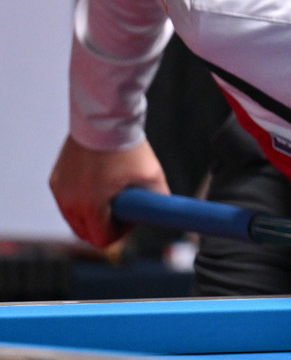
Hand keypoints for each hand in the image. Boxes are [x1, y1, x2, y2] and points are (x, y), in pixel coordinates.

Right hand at [49, 135, 169, 247]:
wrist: (104, 119)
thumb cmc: (128, 148)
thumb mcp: (152, 177)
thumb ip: (159, 201)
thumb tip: (165, 213)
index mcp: (90, 207)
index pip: (101, 239)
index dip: (121, 233)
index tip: (131, 216)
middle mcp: (68, 202)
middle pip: (85, 232)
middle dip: (105, 226)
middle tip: (123, 208)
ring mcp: (59, 190)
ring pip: (74, 217)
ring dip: (92, 214)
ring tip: (112, 194)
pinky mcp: (56, 177)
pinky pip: (67, 200)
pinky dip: (81, 199)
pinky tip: (100, 183)